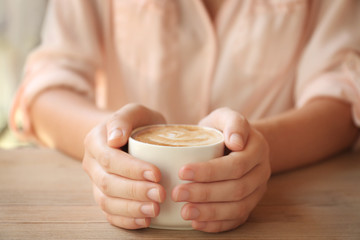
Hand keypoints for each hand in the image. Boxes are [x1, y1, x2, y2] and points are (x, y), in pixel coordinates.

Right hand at [82, 103, 166, 228]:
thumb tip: (115, 139)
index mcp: (95, 142)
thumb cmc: (137, 123)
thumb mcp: (134, 112)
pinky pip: (109, 213)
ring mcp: (96, 182)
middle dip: (135, 191)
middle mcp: (91, 164)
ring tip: (154, 210)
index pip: (110, 159)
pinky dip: (126, 220)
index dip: (132, 169)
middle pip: (107, 183)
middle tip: (160, 194)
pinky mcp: (104, 197)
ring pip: (106, 202)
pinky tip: (145, 220)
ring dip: (131, 209)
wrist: (130, 135)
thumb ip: (124, 118)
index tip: (156, 173)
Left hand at [172, 107, 270, 232]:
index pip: (236, 165)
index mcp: (258, 149)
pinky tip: (197, 223)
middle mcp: (261, 172)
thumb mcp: (225, 117)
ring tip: (185, 212)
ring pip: (238, 208)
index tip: (182, 172)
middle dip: (205, 193)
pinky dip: (217, 225)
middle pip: (236, 189)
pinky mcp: (250, 205)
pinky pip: (237, 220)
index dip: (209, 171)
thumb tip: (236, 141)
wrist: (233, 143)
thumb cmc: (223, 129)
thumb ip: (232, 122)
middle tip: (177, 194)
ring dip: (210, 213)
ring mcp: (257, 191)